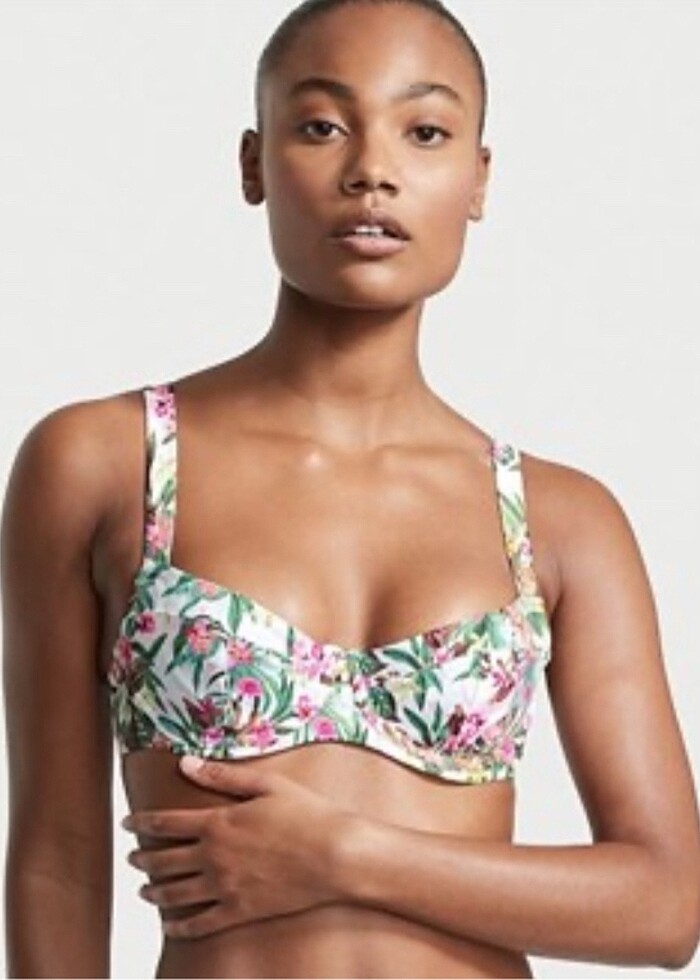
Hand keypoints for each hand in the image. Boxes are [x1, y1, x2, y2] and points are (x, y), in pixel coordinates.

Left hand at [121, 755, 357, 938]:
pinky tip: (170, 926)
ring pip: (176, 894)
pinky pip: (200, 924)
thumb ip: (222, 774)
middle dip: (144, 858)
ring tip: (145, 891)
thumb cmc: (306, 814)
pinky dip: (180, 927)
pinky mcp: (240, 911)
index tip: (128, 822)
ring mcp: (225, 887)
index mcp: (218, 822)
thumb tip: (185, 762)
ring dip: (155, 892)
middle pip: (165, 859)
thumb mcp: (265, 784)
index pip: (167, 822)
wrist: (335, 855)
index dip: (142, 822)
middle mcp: (214, 856)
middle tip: (132, 857)